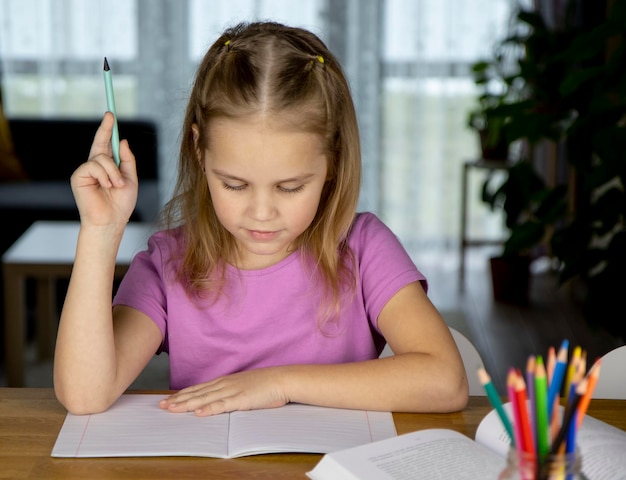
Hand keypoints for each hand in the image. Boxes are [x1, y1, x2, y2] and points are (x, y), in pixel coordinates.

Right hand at [70, 112, 137, 225]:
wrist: (111, 220)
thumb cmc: (121, 204)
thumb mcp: (130, 179)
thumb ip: (127, 160)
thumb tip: (122, 140)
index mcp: (108, 167)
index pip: (108, 145)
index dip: (108, 131)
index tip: (110, 116)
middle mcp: (96, 167)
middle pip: (99, 143)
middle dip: (105, 129)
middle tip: (110, 115)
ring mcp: (86, 170)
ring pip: (102, 157)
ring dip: (114, 171)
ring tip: (117, 186)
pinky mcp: (79, 176)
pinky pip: (94, 165)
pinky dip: (105, 175)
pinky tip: (107, 186)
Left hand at [159, 368, 289, 415]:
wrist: (281, 379)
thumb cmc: (265, 384)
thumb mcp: (243, 386)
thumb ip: (230, 392)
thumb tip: (220, 399)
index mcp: (225, 381)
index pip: (198, 388)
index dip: (182, 394)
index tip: (168, 399)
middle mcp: (224, 384)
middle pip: (197, 393)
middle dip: (178, 400)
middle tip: (161, 406)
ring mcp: (232, 391)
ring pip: (204, 399)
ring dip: (187, 404)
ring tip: (172, 409)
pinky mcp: (241, 399)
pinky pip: (222, 405)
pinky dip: (209, 409)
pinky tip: (198, 413)